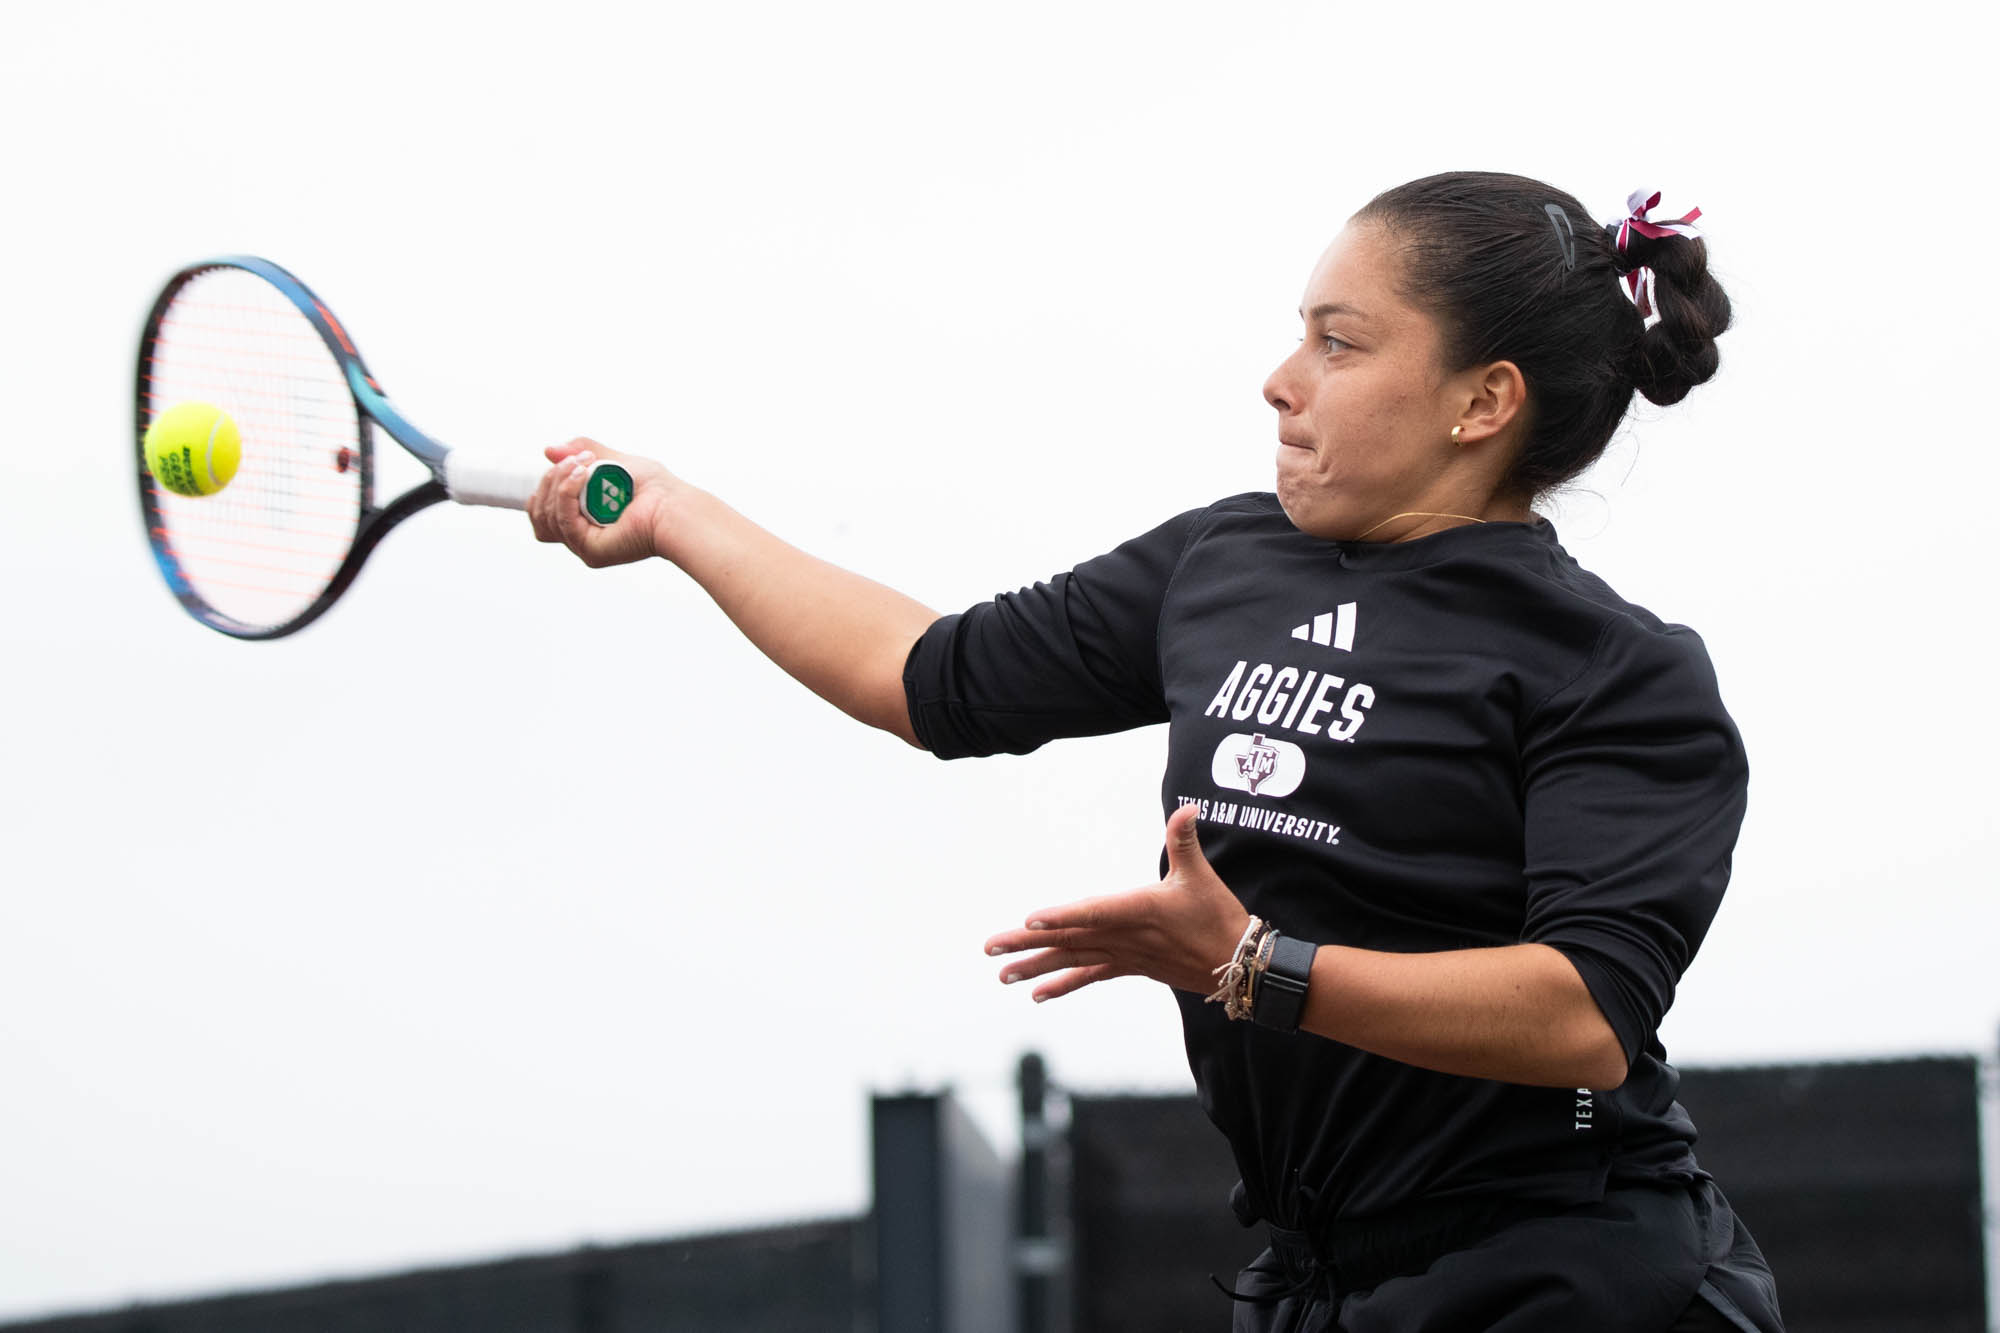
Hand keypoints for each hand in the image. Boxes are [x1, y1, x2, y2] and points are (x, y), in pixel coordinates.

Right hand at [527, 438, 676, 567]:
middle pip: (539, 513)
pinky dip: (567, 492)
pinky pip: (564, 521)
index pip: (543, 510)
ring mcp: (584, 545)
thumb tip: (549, 450)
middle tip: (579, 459)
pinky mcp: (591, 550)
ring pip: (546, 516)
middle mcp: (581, 536)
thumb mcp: (614, 460)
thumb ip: (582, 452)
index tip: (564, 463)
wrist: (675, 506)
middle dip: (550, 480)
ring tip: (584, 464)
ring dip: (558, 482)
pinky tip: (582, 475)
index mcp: (583, 520)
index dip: (545, 487)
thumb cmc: (656, 488)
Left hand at [983, 804, 1252, 1002]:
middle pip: (1068, 939)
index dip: (1061, 916)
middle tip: (989, 948)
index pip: (1092, 912)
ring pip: (1072, 960)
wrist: (1236, 964)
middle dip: (1026, 944)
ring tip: (1002, 975)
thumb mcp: (1200, 876)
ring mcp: (1124, 955)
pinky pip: (1090, 976)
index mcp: (1138, 910)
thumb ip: (1184, 841)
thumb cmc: (1217, 915)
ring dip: (1035, 967)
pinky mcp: (1129, 967)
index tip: (1029, 919)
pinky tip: (1038, 995)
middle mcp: (1124, 936)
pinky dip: (1064, 984)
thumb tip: (1186, 808)